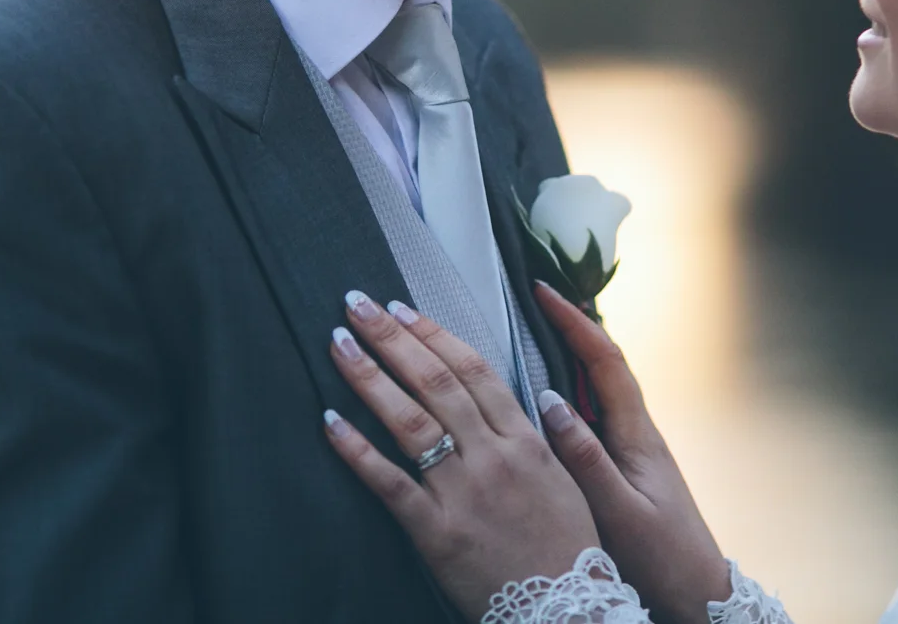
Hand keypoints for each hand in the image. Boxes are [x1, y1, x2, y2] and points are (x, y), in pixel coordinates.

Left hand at [322, 290, 599, 620]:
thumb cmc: (566, 546)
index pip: (473, 370)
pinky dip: (357, 450)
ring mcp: (463, 493)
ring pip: (410, 421)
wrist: (566, 609)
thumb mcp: (566, 479)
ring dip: (369, 378)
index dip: (432, 334)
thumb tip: (536, 394)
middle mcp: (493, 458)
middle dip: (392, 339)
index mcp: (525, 440)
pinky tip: (330, 421)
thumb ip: (544, 434)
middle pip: (436, 382)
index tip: (401, 309)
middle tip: (357, 305)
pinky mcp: (436, 532)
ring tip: (338, 345)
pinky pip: (390, 483)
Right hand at [534, 282, 732, 623]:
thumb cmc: (664, 559)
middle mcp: (638, 432)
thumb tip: (550, 403)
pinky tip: (554, 397)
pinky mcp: (628, 466)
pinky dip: (575, 390)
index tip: (544, 292)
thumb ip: (584, 459)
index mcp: (637, 435)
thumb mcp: (620, 512)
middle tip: (538, 298)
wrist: (699, 592)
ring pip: (602, 387)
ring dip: (574, 354)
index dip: (575, 322)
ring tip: (538, 330)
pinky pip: (598, 413)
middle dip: (574, 325)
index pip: (605, 361)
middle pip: (605, 363)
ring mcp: (634, 448)